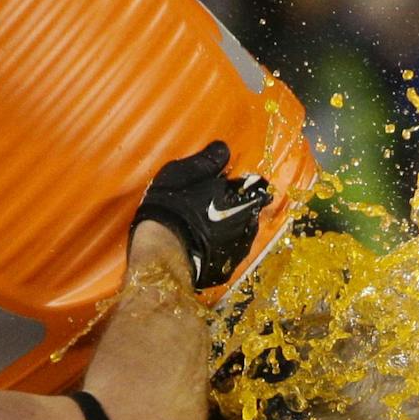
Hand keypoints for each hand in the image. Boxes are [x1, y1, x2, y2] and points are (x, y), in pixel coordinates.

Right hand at [131, 141, 271, 288]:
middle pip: (249, 213)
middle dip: (236, 210)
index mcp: (244, 199)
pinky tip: (201, 248)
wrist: (162, 252)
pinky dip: (218, 252)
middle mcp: (248, 226)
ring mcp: (238, 252)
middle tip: (213, 208)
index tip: (229, 187)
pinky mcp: (225, 272)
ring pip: (240, 236)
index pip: (256, 188)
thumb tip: (224, 148)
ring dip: (229, 231)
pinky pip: (227, 257)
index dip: (242, 187)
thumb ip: (208, 160)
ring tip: (205, 229)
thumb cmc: (173, 206)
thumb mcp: (185, 173)